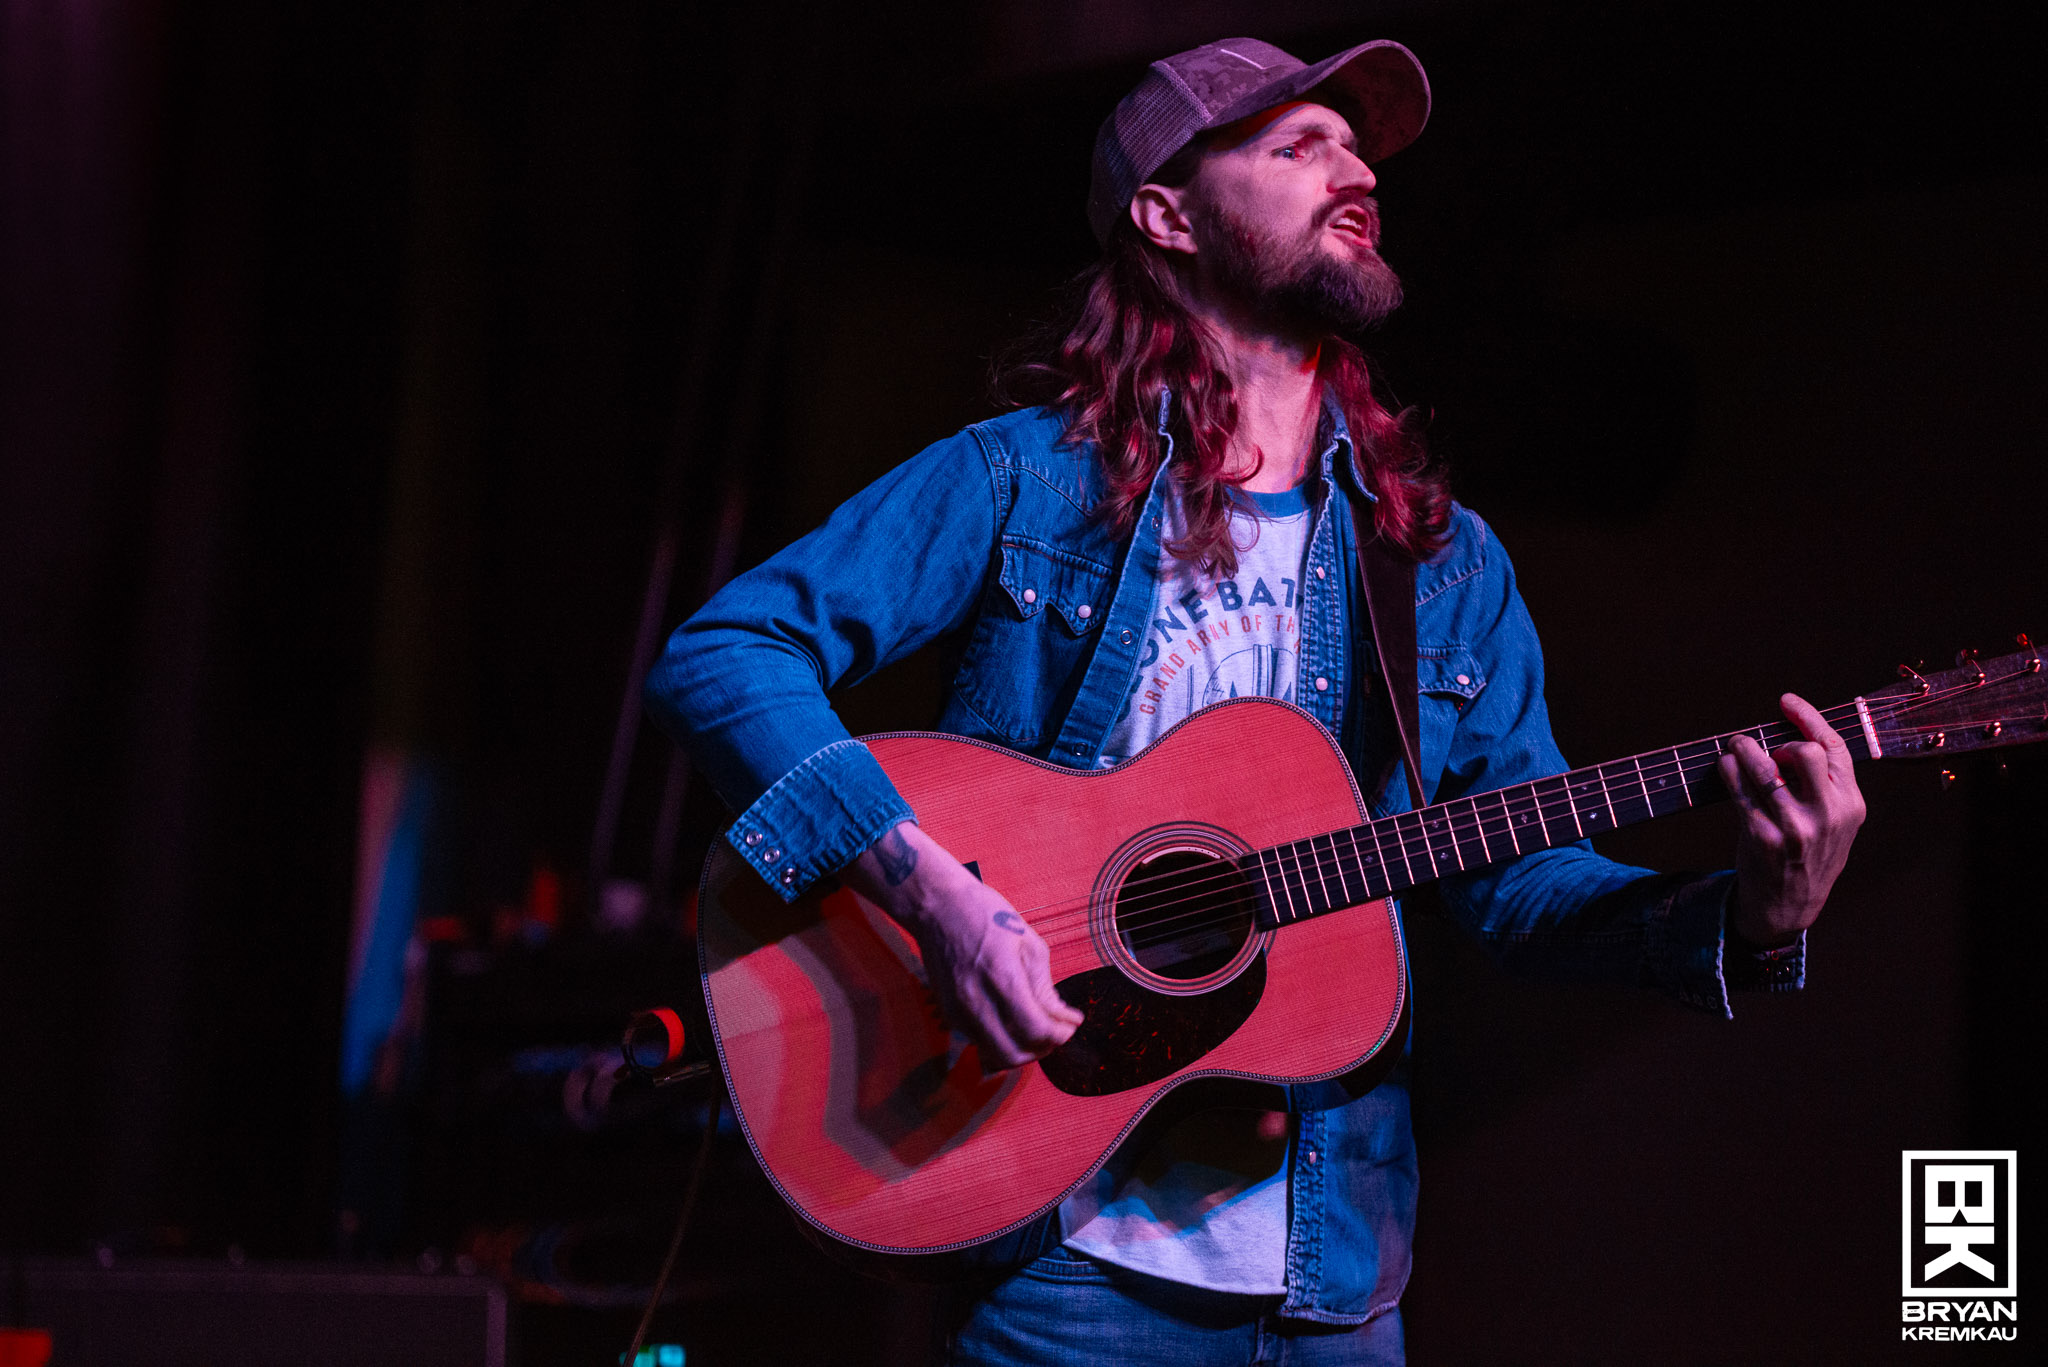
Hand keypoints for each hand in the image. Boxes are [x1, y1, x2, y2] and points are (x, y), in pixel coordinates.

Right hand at [845, 822, 1082, 1069]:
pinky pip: (979, 1041)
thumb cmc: (983, 913)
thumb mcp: (1026, 940)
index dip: (1060, 1034)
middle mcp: (975, 999)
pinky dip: (1000, 1040)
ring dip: (1020, 1050)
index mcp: (1001, 975)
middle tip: (1055, 1034)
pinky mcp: (948, 1012)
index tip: (1071, 1024)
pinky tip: (1013, 1021)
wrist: (936, 905)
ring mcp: (957, 1009)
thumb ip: (1045, 986)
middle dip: (1040, 1051)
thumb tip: (1063, 1017)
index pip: (1035, 1028)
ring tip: (1036, 1029)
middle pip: (1012, 1054)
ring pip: (993, 1054)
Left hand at [1717, 693, 1867, 945]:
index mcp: (1851, 805)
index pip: (1835, 748)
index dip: (1808, 717)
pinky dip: (1728, 771)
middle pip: (1806, 753)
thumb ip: (1823, 784)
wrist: (1790, 905)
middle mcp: (1828, 815)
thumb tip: (1787, 736)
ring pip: (1766, 768)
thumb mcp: (1833, 821)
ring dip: (1744, 749)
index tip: (1785, 700)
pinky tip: (1724, 767)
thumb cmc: (1808, 853)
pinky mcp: (1764, 838)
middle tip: (1756, 742)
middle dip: (1777, 740)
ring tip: (1734, 747)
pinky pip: (1740, 791)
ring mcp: (1796, 828)